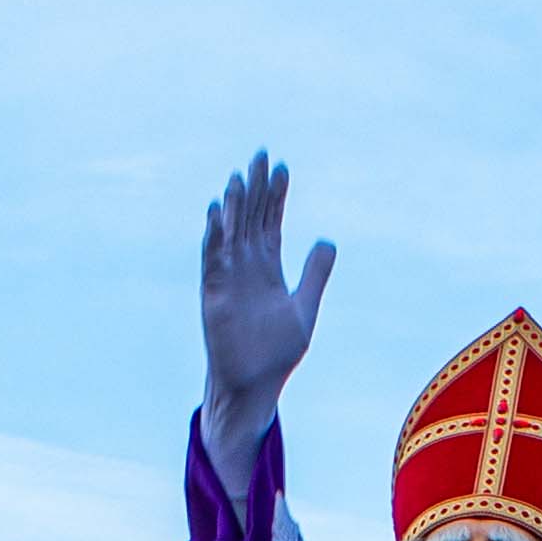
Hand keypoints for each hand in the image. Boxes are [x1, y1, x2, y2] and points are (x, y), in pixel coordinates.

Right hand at [197, 151, 334, 464]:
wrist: (255, 385)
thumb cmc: (277, 353)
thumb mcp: (304, 307)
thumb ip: (315, 274)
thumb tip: (328, 240)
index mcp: (268, 269)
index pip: (271, 222)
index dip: (276, 196)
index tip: (282, 168)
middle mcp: (246, 268)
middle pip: (251, 219)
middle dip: (256, 189)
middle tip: (260, 155)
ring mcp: (228, 278)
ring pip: (231, 233)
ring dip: (235, 205)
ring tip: (240, 176)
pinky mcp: (214, 293)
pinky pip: (213, 258)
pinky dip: (214, 235)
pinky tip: (217, 211)